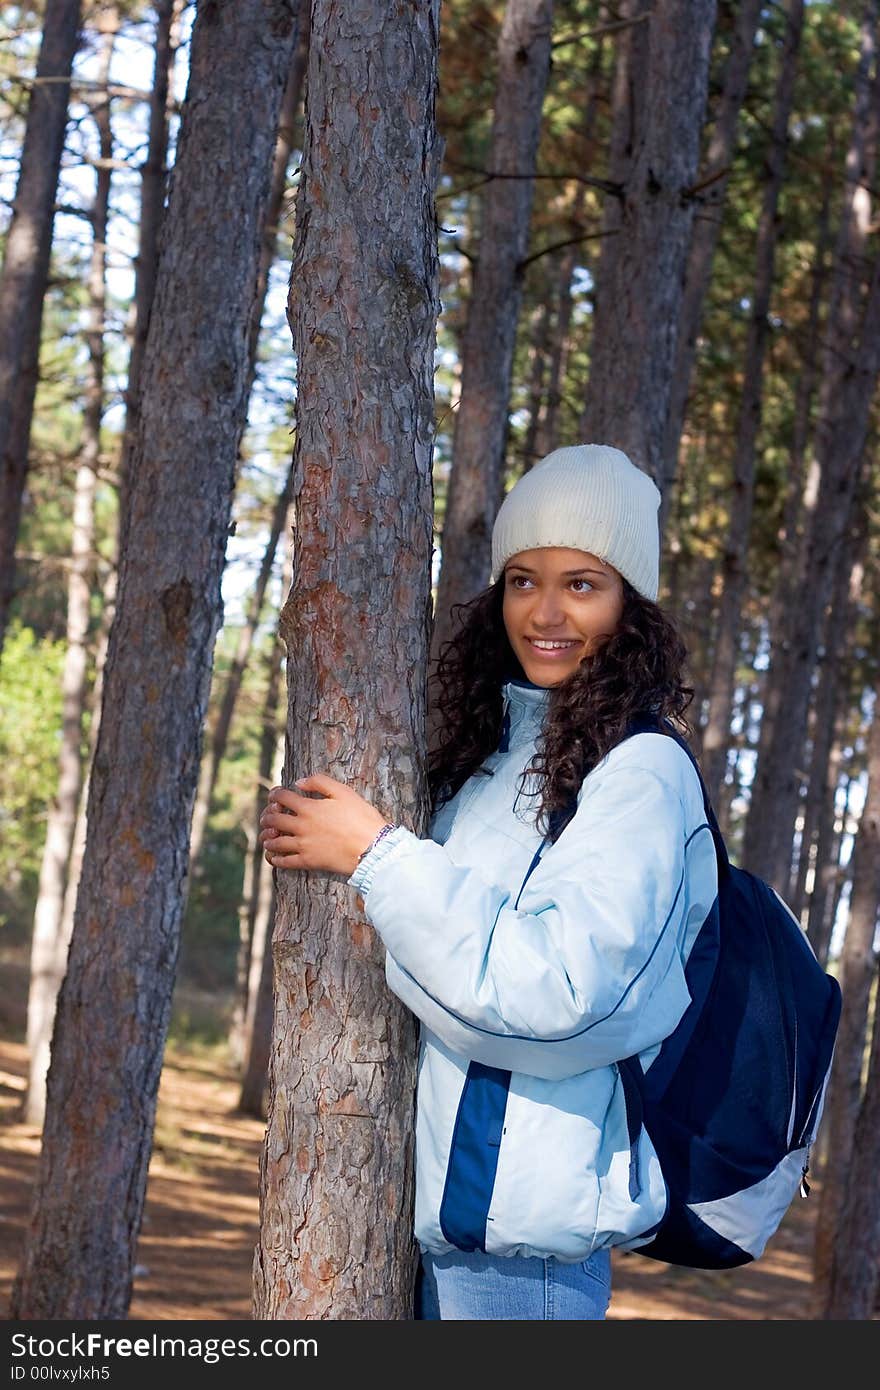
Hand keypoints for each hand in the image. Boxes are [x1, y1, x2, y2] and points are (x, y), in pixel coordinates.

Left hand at [258, 773, 389, 877]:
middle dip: (267, 816)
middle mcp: (301, 826)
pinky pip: (284, 862)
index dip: (274, 794)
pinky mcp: (308, 862)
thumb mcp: (344, 792)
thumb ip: (320, 782)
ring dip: (267, 838)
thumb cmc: (361, 817)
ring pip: (275, 842)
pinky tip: (274, 857)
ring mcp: (303, 845)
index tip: (274, 795)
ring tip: (267, 838)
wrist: (372, 847)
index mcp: (308, 808)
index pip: (281, 797)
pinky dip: (276, 859)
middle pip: (273, 820)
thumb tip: (299, 782)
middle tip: (267, 817)